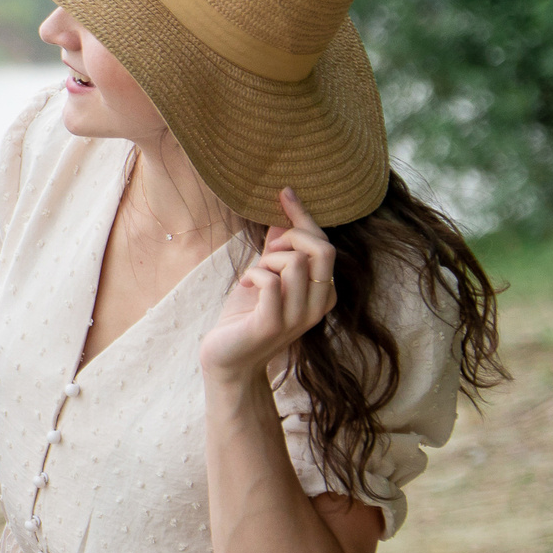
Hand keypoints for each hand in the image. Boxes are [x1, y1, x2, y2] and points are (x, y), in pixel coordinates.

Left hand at [199, 187, 337, 384]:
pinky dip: (254, 274)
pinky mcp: (272, 325)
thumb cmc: (246, 316)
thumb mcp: (265, 275)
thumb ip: (277, 249)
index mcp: (323, 292)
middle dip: (290, 238)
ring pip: (294, 263)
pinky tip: (246, 285)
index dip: (304, 216)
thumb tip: (283, 213)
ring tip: (254, 275)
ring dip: (266, 260)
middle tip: (264, 253)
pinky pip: (270, 281)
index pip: (325, 245)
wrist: (227, 360)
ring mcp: (298, 318)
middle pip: (322, 250)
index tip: (285, 192)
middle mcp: (318, 306)